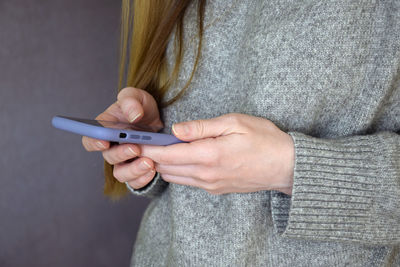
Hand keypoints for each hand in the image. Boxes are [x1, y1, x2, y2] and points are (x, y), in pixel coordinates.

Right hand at [81, 87, 161, 188]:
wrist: (161, 120)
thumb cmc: (142, 108)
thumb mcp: (137, 97)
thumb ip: (131, 101)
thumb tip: (133, 115)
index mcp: (105, 129)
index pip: (90, 140)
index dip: (94, 143)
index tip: (104, 142)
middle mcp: (111, 147)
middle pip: (108, 157)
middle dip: (122, 154)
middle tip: (136, 148)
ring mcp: (123, 161)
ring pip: (120, 173)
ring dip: (133, 170)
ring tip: (149, 163)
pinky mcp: (136, 171)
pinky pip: (135, 182)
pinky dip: (143, 179)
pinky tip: (153, 170)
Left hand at [139, 113, 294, 194]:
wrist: (286, 167)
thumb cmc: (264, 139)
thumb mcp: (235, 123)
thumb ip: (202, 127)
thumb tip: (176, 129)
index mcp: (208, 155)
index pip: (166, 153)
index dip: (147, 146)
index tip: (134, 139)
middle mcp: (206, 174)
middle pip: (165, 167)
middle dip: (150, 155)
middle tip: (143, 141)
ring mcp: (210, 184)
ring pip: (174, 176)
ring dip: (162, 164)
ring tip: (159, 148)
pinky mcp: (216, 189)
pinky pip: (188, 182)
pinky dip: (177, 171)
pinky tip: (179, 158)